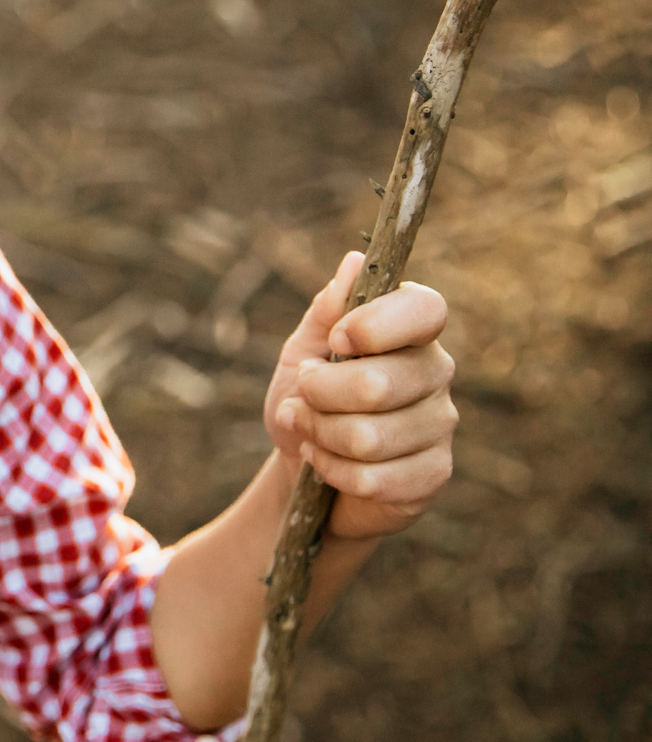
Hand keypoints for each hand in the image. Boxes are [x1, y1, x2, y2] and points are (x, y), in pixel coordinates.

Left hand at [262, 250, 456, 539]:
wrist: (303, 463)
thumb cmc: (306, 398)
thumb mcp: (302, 348)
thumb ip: (328, 310)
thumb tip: (355, 263)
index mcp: (411, 330)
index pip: (425, 309)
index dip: (374, 325)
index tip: (336, 340)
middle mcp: (436, 372)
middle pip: (375, 385)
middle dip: (317, 395)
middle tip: (301, 396)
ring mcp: (440, 425)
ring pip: (367, 437)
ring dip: (318, 434)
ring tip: (307, 428)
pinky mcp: (433, 474)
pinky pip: (371, 478)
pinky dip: (330, 469)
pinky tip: (323, 460)